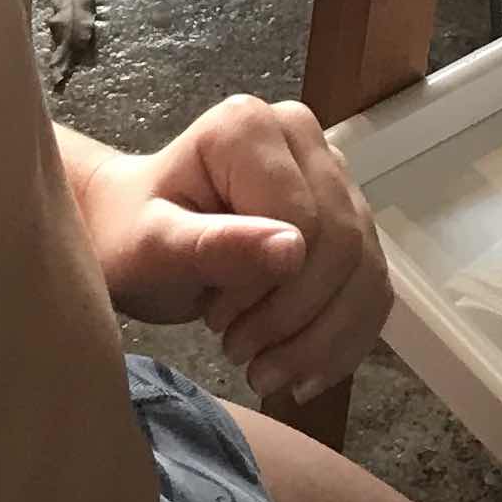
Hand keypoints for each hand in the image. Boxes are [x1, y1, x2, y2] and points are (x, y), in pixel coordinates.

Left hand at [91, 96, 389, 405]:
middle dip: (297, 317)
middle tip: (238, 353)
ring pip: (366, 268)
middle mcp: (301, 136)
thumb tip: (294, 251)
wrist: (132, 238)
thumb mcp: (151, 249)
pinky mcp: (346, 216)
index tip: (217, 323)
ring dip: (322, 338)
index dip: (269, 286)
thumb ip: (214, 246)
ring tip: (265, 372)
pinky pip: (373, 285)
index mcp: (250, 127)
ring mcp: (331, 174)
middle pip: (342, 242)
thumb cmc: (129, 239)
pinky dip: (345, 340)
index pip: (301, 217)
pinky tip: (305, 374)